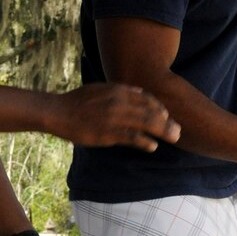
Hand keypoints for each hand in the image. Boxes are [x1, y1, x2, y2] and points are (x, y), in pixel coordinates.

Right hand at [53, 84, 179, 150]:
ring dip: (163, 131)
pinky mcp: (108, 133)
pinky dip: (145, 142)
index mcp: (118, 90)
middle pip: (151, 111)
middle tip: (178, 130)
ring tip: (173, 138)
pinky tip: (153, 146)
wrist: (58, 112)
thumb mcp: (100, 88)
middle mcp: (120, 102)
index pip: (147, 98)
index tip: (166, 116)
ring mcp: (115, 118)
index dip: (159, 108)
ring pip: (146, 124)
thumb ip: (119, 90)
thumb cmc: (77, 101)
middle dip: (167, 121)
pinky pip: (133, 138)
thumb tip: (139, 92)